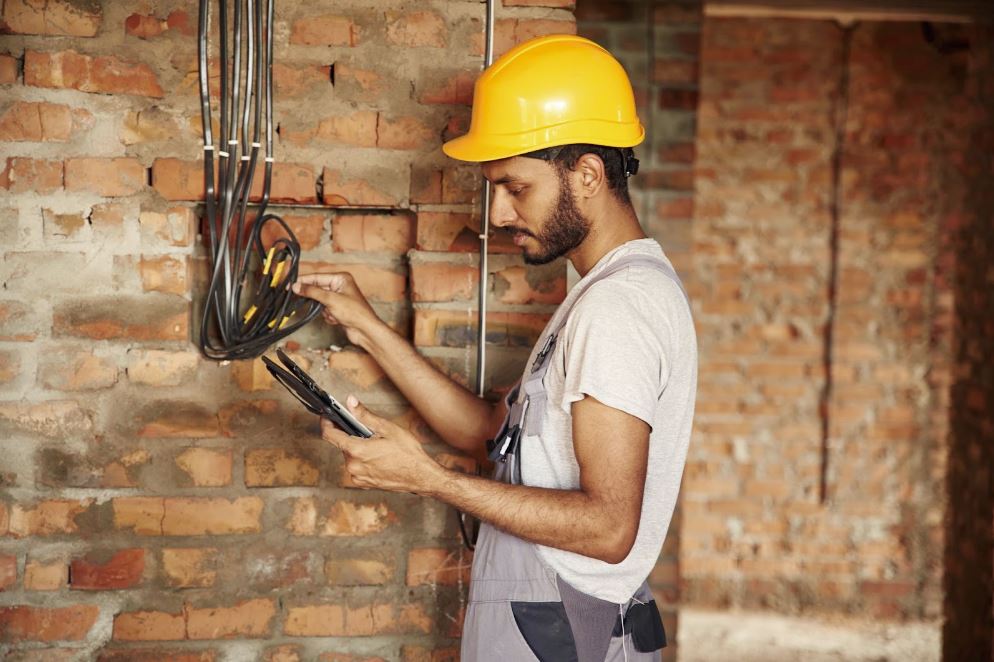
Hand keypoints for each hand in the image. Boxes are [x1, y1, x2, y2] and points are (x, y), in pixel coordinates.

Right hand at [292, 272, 379, 346]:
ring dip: (324, 310)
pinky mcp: (338, 309)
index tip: (290, 285)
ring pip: (320, 301)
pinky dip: (328, 315)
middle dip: (316, 299)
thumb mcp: (330, 299)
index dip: (303, 281)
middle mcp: (340, 286)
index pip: (317, 277)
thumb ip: (312, 292)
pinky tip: (337, 319)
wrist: (365, 330)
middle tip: (302, 300)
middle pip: (318, 289)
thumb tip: (297, 286)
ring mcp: (339, 298)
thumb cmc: (355, 313)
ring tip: (333, 313)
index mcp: (341, 278)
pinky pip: (324, 310)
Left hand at [321, 395, 444, 494]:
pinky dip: (362, 459)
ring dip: (357, 448)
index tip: (327, 416)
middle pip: (342, 445)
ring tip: (376, 445)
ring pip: (350, 456)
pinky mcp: (363, 484)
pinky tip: (377, 457)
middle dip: (350, 435)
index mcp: (356, 451)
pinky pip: (356, 467)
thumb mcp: (387, 428)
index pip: (330, 435)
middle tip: (366, 430)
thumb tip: (350, 402)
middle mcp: (353, 466)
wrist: (420, 476)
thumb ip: (364, 415)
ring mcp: (358, 476)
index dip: (326, 423)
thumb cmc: (408, 453)